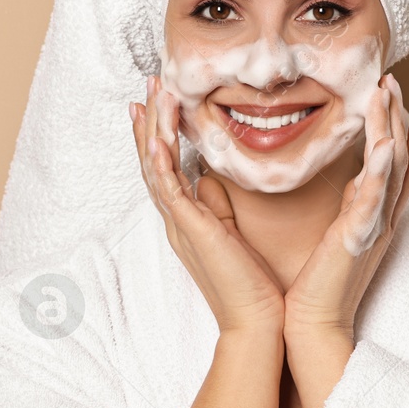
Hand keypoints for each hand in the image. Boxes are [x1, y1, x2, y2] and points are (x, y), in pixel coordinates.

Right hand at [129, 75, 285, 336]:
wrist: (258, 323)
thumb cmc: (253, 285)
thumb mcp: (232, 235)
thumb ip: (218, 207)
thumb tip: (212, 180)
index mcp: (187, 219)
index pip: (166, 167)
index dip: (158, 133)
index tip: (156, 102)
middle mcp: (177, 219)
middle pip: (153, 160)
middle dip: (150, 120)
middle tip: (150, 84)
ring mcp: (180, 224)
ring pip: (155, 167)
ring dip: (153, 128)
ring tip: (153, 93)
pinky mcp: (190, 231)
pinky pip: (168, 188)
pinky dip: (161, 159)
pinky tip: (157, 134)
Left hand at [283, 72, 408, 341]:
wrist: (314, 325)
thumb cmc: (317, 285)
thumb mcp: (339, 235)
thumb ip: (349, 206)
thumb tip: (351, 180)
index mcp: (376, 217)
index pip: (399, 167)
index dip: (408, 132)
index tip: (408, 99)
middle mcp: (382, 218)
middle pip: (401, 159)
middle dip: (400, 116)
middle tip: (394, 79)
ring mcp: (373, 226)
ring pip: (391, 169)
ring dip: (392, 128)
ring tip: (389, 93)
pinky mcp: (357, 237)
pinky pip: (374, 198)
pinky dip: (381, 170)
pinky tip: (385, 143)